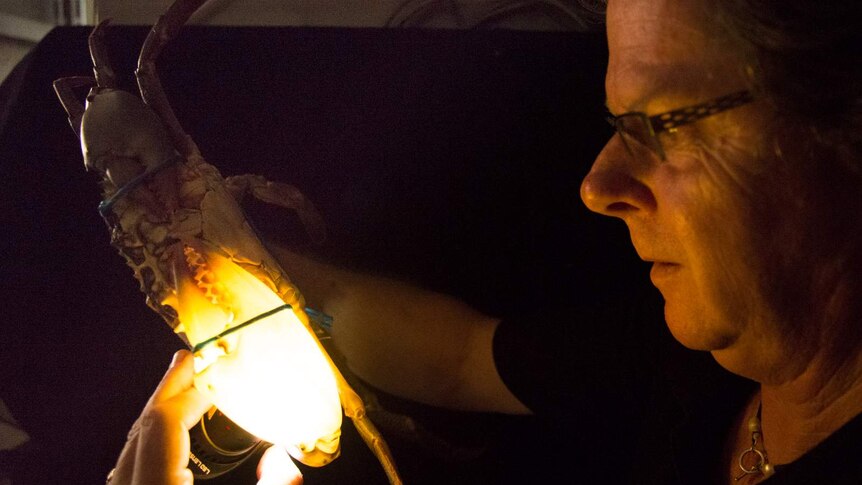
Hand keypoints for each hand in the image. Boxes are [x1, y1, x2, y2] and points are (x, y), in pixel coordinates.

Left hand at [109, 349, 302, 484]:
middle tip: (191, 357)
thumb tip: (282, 458)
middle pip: (143, 426)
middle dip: (170, 387)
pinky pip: (134, 461)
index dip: (192, 392)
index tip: (217, 375)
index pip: (164, 422)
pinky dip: (154, 438)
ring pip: (133, 443)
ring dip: (160, 411)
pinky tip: (172, 435)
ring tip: (182, 388)